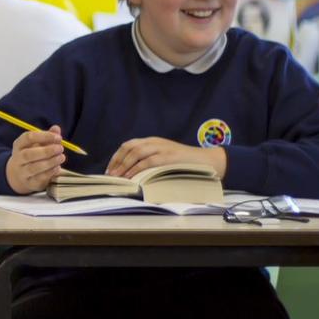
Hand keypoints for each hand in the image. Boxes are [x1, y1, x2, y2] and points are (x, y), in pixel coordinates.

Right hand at [4, 126, 65, 194]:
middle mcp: (18, 158)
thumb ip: (48, 136)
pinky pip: (39, 178)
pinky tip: (57, 168)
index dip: (44, 136)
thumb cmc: (32, 155)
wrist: (19, 175)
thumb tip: (56, 128)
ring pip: (34, 168)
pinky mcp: (29, 183)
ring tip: (62, 157)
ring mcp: (22, 172)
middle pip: (28, 154)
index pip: (28, 138)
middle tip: (60, 148)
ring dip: (50, 162)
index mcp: (19, 145)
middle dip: (46, 151)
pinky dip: (50, 173)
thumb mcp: (37, 144)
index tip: (58, 137)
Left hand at [106, 137, 226, 178]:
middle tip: (110, 174)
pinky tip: (130, 176)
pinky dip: (137, 168)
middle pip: (129, 147)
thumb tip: (130, 174)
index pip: (128, 145)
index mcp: (152, 141)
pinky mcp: (169, 156)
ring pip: (136, 152)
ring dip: (124, 165)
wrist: (208, 160)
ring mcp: (162, 148)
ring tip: (117, 176)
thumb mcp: (164, 158)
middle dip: (117, 161)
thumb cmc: (184, 163)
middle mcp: (155, 142)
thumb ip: (149, 161)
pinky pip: (148, 161)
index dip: (117, 156)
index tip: (110, 168)